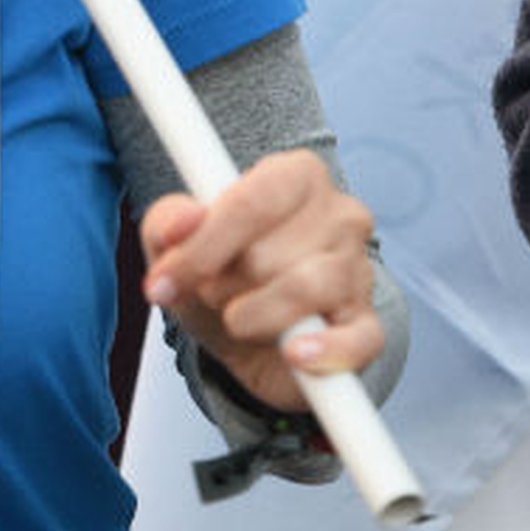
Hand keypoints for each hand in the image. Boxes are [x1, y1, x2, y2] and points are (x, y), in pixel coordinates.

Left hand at [139, 149, 382, 412]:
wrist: (250, 337)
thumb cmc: (218, 273)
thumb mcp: (176, 245)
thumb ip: (168, 223)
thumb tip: (183, 223)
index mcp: (297, 176)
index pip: (252, 202)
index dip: (202, 247)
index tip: (163, 281)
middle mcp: (341, 215)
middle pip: (267, 253)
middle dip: (221, 285)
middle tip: (213, 294)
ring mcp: (360, 271)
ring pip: (306, 289)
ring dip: (253, 316)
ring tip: (239, 320)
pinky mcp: (366, 327)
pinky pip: (355, 340)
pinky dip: (322, 350)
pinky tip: (295, 354)